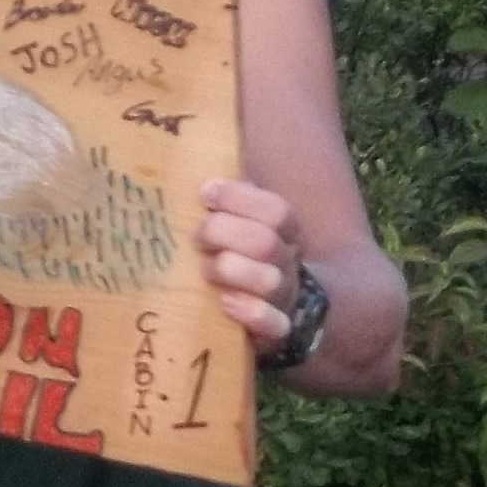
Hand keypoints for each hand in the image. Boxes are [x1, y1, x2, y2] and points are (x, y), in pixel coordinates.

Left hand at [196, 178, 302, 351]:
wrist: (284, 310)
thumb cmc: (243, 258)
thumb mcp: (243, 223)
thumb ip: (228, 199)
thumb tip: (197, 154)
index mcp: (286, 231)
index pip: (275, 210)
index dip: (239, 198)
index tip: (205, 193)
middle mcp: (289, 262)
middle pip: (266, 242)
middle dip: (225, 234)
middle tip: (197, 238)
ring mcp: (285, 298)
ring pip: (269, 281)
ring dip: (231, 271)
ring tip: (205, 270)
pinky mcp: (276, 332)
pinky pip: (274, 324)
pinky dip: (249, 312)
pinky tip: (224, 303)